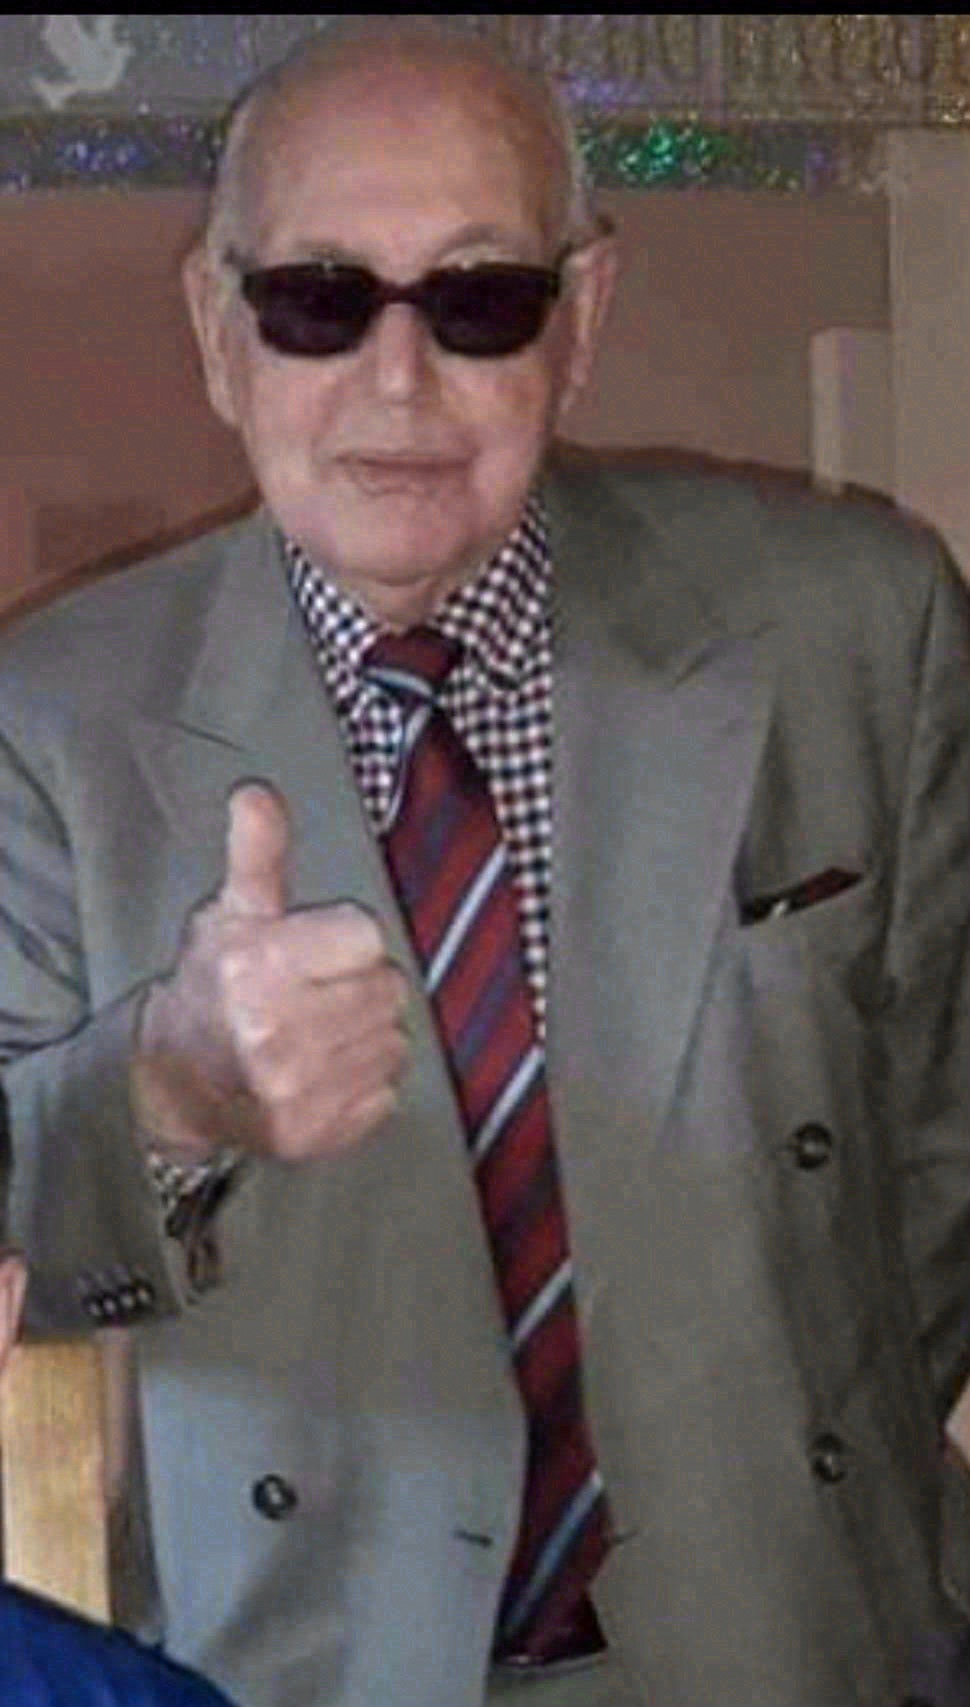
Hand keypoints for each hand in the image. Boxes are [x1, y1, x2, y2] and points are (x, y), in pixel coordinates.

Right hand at [132, 782, 408, 1162]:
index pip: (368, 937)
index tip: (319, 949)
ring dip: (369, 1031)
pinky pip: (387, 1090)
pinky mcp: (317, 1134)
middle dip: (361, 984)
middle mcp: (278, 1034)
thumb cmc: (212, 985)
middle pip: (389, 989)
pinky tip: (326, 1070)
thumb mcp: (231, 913)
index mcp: (260, 968)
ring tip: (322, 1030)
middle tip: (319, 992)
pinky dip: (365, 1079)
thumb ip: (257, 853)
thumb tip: (256, 791)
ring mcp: (299, 1092)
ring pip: (394, 1039)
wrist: (175, 1082)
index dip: (348, 939)